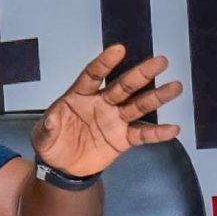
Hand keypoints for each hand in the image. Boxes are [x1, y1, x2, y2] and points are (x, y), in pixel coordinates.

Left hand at [32, 45, 182, 176]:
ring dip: (156, 97)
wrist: (62, 166)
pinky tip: (173, 129)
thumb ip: (47, 127)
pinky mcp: (122, 138)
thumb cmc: (51, 142)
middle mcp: (100, 103)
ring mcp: (113, 120)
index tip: (119, 49)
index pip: (93, 75)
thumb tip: (51, 119)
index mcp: (79, 96)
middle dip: (140, 74)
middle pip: (122, 86)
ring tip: (175, 87)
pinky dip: (157, 133)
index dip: (105, 63)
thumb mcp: (42, 136)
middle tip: (159, 61)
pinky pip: (142, 134)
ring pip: (138, 105)